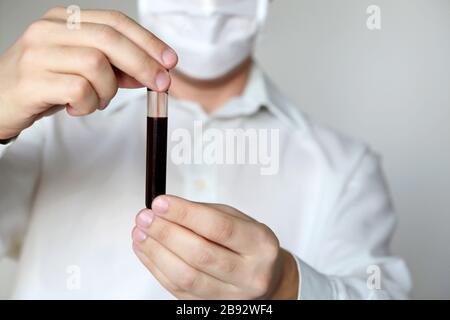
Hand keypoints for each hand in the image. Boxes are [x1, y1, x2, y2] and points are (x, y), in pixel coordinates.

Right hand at [0, 7, 177, 138]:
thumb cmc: (44, 84)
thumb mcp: (82, 70)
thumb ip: (115, 68)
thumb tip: (153, 72)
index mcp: (65, 20)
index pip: (115, 22)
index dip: (148, 41)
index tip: (170, 60)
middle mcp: (49, 30)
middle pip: (110, 39)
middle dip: (143, 64)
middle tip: (160, 85)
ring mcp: (37, 53)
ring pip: (96, 65)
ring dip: (108, 91)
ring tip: (96, 101)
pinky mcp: (31, 80)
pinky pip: (79, 90)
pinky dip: (88, 104)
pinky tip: (78, 108)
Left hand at [132, 195, 298, 299]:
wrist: (265, 278)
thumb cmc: (249, 245)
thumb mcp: (240, 220)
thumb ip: (206, 213)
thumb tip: (166, 209)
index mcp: (260, 244)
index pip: (219, 228)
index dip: (186, 214)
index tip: (161, 203)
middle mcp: (250, 274)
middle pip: (200, 254)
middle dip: (166, 233)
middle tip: (145, 217)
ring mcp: (231, 295)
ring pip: (186, 276)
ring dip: (156, 252)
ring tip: (140, 233)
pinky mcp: (211, 307)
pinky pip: (177, 289)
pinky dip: (156, 268)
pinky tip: (146, 250)